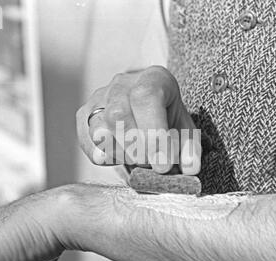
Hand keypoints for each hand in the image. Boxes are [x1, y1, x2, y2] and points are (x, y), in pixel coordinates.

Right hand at [76, 66, 200, 174]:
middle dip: (137, 150)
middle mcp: (122, 84)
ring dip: (121, 154)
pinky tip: (120, 159)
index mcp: (153, 79)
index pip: (146, 98)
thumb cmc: (168, 120)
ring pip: (100, 129)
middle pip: (119, 114)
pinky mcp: (84, 114)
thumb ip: (191, 150)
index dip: (154, 135)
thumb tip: (189, 168)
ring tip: (139, 160)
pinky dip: (103, 157)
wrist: (148, 109)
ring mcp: (100, 98)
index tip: (164, 166)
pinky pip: (87, 140)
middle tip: (153, 166)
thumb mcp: (186, 131)